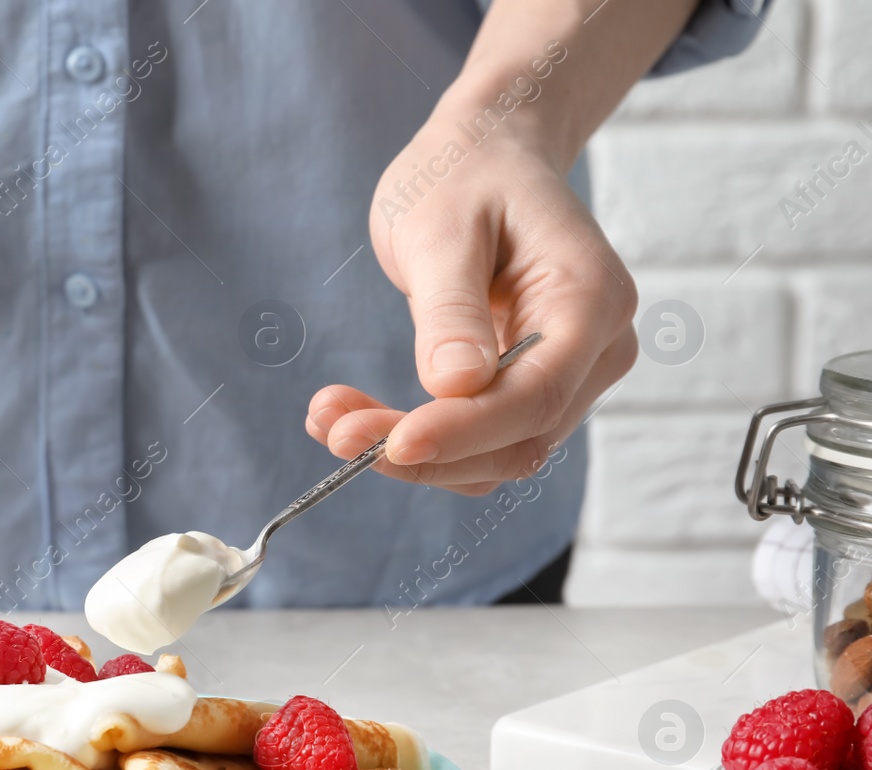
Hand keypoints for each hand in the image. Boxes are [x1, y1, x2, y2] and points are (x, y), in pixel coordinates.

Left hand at [307, 112, 637, 494]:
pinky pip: (478, 439)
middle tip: (333, 430)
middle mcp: (597, 349)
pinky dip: (418, 441)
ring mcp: (568, 375)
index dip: (464, 431)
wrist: (482, 157)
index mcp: (592, 299)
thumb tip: (455, 387)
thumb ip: (451, 309)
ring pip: (496, 454)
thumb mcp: (441, 228)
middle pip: (519, 439)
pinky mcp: (527, 389)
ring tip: (329, 420)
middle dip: (427, 451)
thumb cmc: (463, 176)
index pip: (537, 395)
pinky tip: (354, 418)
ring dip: (413, 456)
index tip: (390, 443)